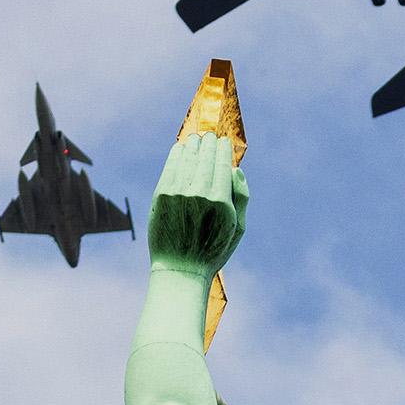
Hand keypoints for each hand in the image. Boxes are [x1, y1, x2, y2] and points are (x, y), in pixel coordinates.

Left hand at [146, 131, 249, 276]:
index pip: (222, 164)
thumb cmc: (213, 249)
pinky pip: (170, 167)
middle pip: (204, 157)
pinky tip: (179, 148)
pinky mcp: (161, 196)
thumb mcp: (238, 228)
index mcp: (222, 201)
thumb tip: (236, 169)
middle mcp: (200, 194)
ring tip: (195, 139)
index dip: (222, 149)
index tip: (222, 141)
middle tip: (208, 135)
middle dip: (207, 143)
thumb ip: (242, 197)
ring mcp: (178, 194)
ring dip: (192, 145)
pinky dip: (176, 155)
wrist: (180, 268)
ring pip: (186, 159)